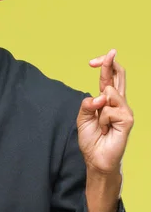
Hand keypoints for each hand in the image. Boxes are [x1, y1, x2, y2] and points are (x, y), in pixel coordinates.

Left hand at [77, 49, 133, 174]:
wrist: (96, 158)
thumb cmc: (91, 138)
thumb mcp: (83, 117)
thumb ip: (87, 104)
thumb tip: (100, 95)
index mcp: (107, 100)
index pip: (108, 78)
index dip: (105, 66)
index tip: (94, 60)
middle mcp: (118, 103)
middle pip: (118, 77)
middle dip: (111, 64)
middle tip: (110, 53)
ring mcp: (125, 110)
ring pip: (110, 92)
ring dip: (98, 109)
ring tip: (100, 125)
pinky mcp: (128, 119)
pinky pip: (109, 110)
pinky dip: (101, 120)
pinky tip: (105, 130)